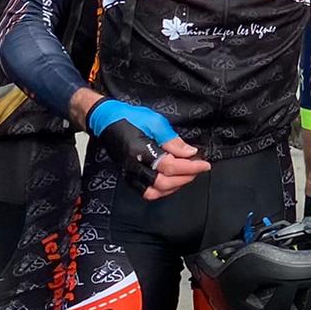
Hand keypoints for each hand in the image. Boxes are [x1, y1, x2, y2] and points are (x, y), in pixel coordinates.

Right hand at [87, 100, 210, 199]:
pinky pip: (145, 191)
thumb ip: (172, 140)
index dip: (190, 167)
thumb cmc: (129, 117)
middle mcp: (134, 167)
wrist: (105, 119)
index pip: (170, 167)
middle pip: (164, 184)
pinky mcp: (127, 175)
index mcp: (140, 152)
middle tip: (198, 169)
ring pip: (154, 192)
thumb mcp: (155, 122)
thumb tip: (190, 153)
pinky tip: (171, 181)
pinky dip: (161, 190)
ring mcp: (129, 173)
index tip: (204, 164)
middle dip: (185, 178)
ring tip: (187, 175)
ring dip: (174, 187)